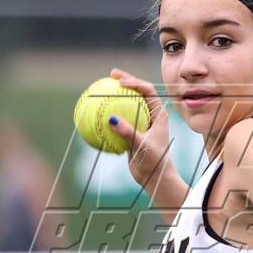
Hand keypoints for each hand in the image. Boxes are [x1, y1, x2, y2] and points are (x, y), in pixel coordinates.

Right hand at [108, 68, 172, 186]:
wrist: (154, 177)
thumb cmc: (154, 161)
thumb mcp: (142, 146)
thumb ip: (127, 132)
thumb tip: (111, 119)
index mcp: (158, 114)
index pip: (148, 90)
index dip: (134, 81)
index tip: (120, 81)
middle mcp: (151, 115)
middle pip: (137, 92)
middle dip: (125, 81)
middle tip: (110, 75)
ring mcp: (141, 123)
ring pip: (127, 105)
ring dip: (115, 96)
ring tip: (101, 88)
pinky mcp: (132, 132)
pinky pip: (118, 121)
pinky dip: (108, 116)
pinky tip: (94, 115)